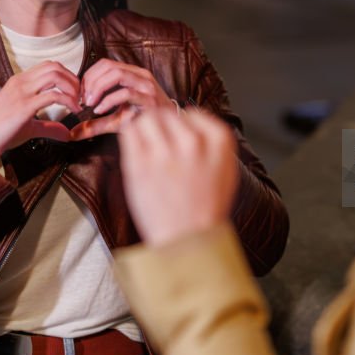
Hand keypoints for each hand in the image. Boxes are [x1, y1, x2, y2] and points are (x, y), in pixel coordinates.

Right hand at [0, 61, 81, 165]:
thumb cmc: (2, 133)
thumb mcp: (29, 126)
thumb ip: (49, 127)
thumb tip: (68, 133)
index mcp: (20, 81)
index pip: (49, 66)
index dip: (67, 75)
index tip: (76, 92)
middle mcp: (21, 82)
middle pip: (55, 66)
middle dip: (73, 79)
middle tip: (81, 96)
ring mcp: (22, 92)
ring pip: (55, 75)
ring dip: (72, 87)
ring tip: (78, 102)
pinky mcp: (24, 106)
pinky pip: (53, 95)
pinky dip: (68, 100)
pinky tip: (73, 110)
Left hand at [68, 58, 176, 139]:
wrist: (169, 128)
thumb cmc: (142, 121)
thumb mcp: (115, 120)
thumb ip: (94, 124)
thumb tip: (72, 134)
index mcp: (131, 73)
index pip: (105, 63)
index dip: (89, 76)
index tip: (80, 94)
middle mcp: (139, 75)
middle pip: (108, 66)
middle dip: (90, 82)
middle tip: (82, 100)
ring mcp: (146, 85)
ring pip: (117, 74)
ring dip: (98, 88)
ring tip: (90, 103)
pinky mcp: (149, 98)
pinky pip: (126, 93)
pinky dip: (109, 100)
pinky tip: (100, 110)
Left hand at [118, 108, 238, 245]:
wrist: (187, 241)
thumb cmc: (205, 208)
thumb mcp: (225, 169)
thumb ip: (211, 140)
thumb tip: (190, 117)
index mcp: (218, 141)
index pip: (192, 113)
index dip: (183, 124)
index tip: (178, 137)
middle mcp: (193, 142)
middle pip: (167, 114)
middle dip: (163, 127)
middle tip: (161, 146)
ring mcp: (164, 152)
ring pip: (146, 118)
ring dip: (145, 129)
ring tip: (148, 148)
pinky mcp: (139, 164)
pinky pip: (129, 132)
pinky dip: (130, 137)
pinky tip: (137, 152)